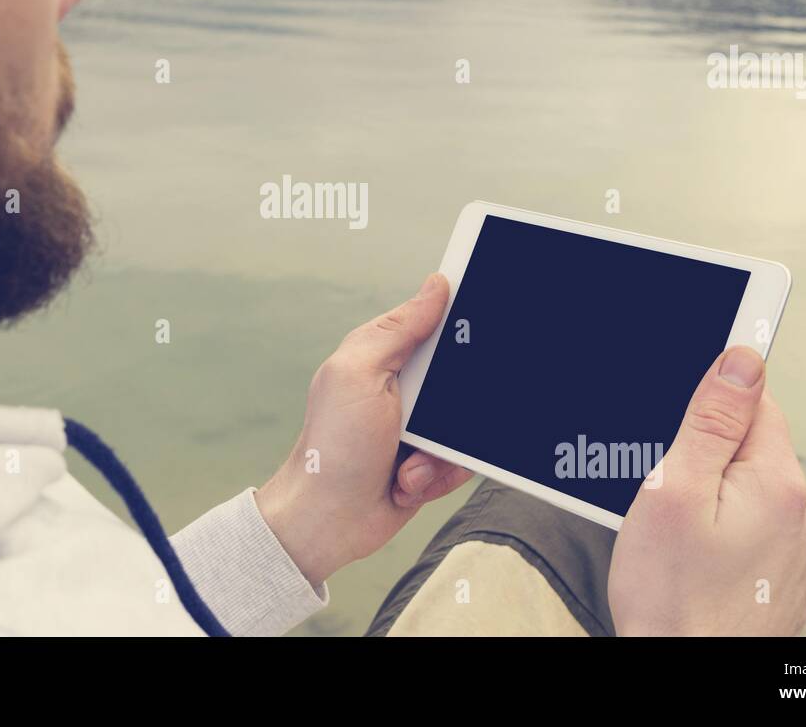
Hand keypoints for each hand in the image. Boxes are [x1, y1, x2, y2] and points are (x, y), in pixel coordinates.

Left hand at [256, 273, 474, 587]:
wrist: (328, 521)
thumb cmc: (332, 446)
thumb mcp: (359, 373)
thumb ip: (399, 330)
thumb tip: (436, 285)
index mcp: (383, 354)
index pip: (434, 321)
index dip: (460, 322)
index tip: (478, 330)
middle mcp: (403, 387)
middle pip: (461, 375)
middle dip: (453, 405)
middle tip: (425, 421)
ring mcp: (418, 426)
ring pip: (468, 423)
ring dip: (440, 452)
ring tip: (406, 465)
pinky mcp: (430, 462)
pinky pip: (463, 461)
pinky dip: (438, 476)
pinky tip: (406, 484)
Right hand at [608, 346, 805, 634]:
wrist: (682, 675)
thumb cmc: (669, 596)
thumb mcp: (673, 490)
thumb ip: (712, 421)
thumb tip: (743, 359)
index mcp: (779, 483)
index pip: (756, 401)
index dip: (708, 406)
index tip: (677, 432)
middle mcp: (803, 514)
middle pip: (751, 447)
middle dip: (704, 458)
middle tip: (663, 496)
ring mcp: (800, 551)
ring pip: (750, 490)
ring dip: (714, 497)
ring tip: (674, 536)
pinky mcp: (787, 578)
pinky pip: (755, 529)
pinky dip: (724, 533)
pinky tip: (693, 559)